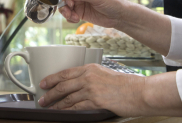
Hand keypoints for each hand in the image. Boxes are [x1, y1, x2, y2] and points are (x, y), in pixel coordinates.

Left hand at [38, 65, 181, 117]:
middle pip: (63, 85)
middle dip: (50, 92)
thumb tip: (83, 85)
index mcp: (90, 68)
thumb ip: (93, 78)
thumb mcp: (106, 74)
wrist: (139, 91)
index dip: (52, 78)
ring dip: (56, 104)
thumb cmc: (126, 85)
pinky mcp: (95, 101)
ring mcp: (91, 89)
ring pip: (67, 97)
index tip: (43, 83)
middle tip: (42, 98)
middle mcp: (88, 77)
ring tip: (48, 108)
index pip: (66, 72)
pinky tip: (62, 113)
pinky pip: (76, 107)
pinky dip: (67, 111)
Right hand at [60, 0, 129, 28]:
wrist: (120, 16)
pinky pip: (69, 14)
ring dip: (66, 13)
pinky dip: (70, 18)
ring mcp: (79, 3)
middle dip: (64, 5)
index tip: (68, 2)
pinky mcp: (80, 12)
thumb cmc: (113, 3)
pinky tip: (76, 19)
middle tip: (69, 11)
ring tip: (74, 17)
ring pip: (65, 6)